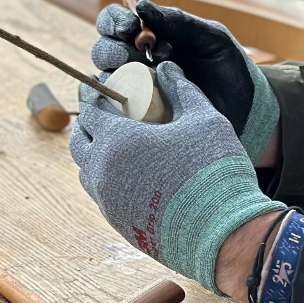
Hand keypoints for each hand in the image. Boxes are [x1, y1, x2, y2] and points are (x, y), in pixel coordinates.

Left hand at [71, 62, 285, 292]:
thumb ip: (182, 89)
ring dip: (96, 152)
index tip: (103, 87)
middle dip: (90, 122)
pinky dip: (108, 177)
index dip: (95, 95)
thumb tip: (166, 68)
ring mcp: (108, 202)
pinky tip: (133, 172)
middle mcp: (103, 172)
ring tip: (119, 142)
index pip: (90, 110)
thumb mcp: (205, 119)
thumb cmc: (214, 171)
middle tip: (110, 112)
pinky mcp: (119, 224)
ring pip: (87, 170)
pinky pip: (102, 194)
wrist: (223, 233)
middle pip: (80, 140)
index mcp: (118, 141)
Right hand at [93, 1, 278, 162]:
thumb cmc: (229, 68)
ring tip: (151, 77)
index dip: (115, 20)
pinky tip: (143, 103)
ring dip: (118, 74)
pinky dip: (119, 104)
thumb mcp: (211, 38)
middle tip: (141, 53)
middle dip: (114, 48)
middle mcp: (137, 62)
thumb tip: (141, 6)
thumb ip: (179, 21)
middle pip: (103, 49)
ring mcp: (136, 92)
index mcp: (151, 37)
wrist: (246, 110)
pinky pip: (113, 112)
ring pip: (103, 79)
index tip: (131, 27)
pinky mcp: (139, 119)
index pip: (116, 22)